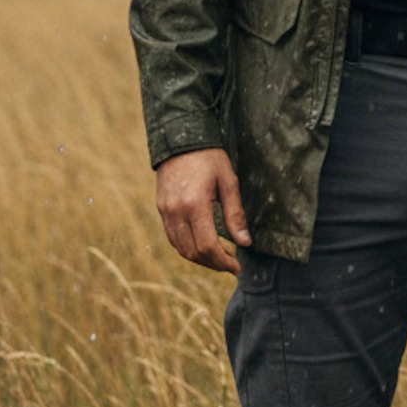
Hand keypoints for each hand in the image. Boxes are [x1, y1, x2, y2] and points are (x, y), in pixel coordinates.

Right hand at [155, 148, 251, 275]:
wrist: (180, 139)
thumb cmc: (209, 158)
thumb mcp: (228, 182)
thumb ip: (235, 214)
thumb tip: (245, 242)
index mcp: (195, 205)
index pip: (208, 246)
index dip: (223, 262)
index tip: (237, 267)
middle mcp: (176, 211)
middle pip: (193, 252)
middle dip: (213, 264)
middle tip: (231, 264)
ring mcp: (165, 211)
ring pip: (181, 249)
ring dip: (200, 258)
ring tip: (219, 256)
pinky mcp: (161, 209)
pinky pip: (173, 237)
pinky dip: (187, 248)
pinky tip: (202, 244)